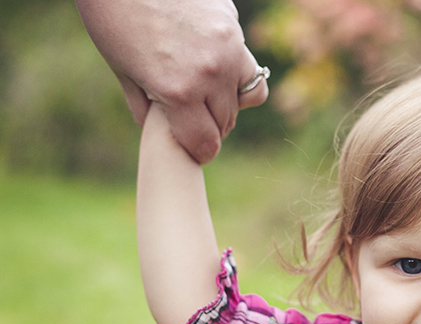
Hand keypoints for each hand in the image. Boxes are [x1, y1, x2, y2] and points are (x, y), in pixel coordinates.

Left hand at [76, 0, 268, 162]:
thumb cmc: (113, 16)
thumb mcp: (121, 67)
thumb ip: (144, 106)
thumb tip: (160, 132)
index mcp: (178, 91)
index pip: (206, 143)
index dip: (199, 151)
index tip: (195, 148)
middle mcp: (210, 74)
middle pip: (225, 123)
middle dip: (210, 126)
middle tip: (193, 117)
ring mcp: (228, 48)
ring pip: (248, 96)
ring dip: (229, 101)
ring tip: (208, 91)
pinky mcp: (234, 25)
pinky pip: (247, 62)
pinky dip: (236, 70)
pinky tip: (215, 62)